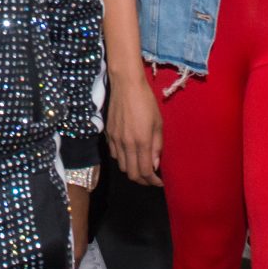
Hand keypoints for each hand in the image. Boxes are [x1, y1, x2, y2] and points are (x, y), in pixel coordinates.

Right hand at [106, 68, 163, 186]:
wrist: (126, 86)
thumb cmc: (146, 103)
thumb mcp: (158, 124)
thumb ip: (157, 146)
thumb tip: (155, 164)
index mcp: (141, 142)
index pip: (145, 171)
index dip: (153, 181)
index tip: (160, 182)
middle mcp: (126, 144)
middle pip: (131, 173)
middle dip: (143, 180)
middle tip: (151, 178)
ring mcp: (115, 140)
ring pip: (121, 165)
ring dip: (132, 170)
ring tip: (141, 166)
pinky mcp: (108, 134)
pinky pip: (114, 154)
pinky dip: (122, 159)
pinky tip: (129, 154)